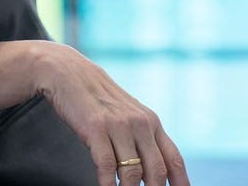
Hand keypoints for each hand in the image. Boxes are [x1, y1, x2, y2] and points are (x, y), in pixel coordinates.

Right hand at [37, 43, 189, 185]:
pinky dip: (107, 182)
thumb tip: (149, 172)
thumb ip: (141, 138)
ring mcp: (118, 125)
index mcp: (151, 122)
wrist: (67, 72)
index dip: (180, 183)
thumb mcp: (126, 114)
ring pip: (132, 171)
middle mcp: (139, 123)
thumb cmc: (95, 98)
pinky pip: (106, 164)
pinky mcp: (96, 128)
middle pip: (156, 170)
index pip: (173, 159)